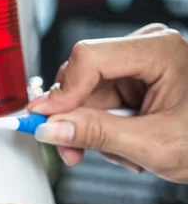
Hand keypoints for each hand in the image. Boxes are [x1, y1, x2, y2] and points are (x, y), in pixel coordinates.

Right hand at [27, 23, 187, 182]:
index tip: (45, 121)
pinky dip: (102, 127)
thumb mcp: (151, 144)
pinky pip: (99, 101)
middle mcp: (146, 49)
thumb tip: (50, 129)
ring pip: (86, 94)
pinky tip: (122, 144)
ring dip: (91, 129)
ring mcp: (140, 64)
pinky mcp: (135, 80)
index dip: (62, 92)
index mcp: (159, 50)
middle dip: (75, 119)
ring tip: (119, 154)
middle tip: (72, 151)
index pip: (89, 58)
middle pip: (82, 77)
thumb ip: (95, 134)